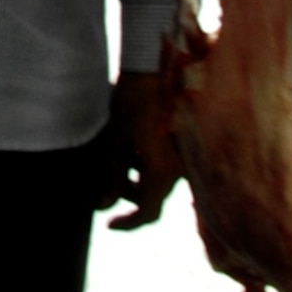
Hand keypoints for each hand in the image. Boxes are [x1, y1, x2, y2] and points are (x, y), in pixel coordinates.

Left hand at [96, 71, 182, 229]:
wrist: (154, 67)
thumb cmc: (130, 101)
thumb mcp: (116, 141)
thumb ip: (112, 177)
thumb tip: (103, 206)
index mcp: (162, 171)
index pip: (148, 213)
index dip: (128, 223)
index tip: (110, 224)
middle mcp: (181, 169)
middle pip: (154, 197)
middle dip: (129, 194)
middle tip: (105, 181)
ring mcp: (187, 157)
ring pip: (161, 182)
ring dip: (139, 178)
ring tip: (119, 152)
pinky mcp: (188, 145)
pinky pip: (168, 166)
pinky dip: (150, 164)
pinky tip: (135, 145)